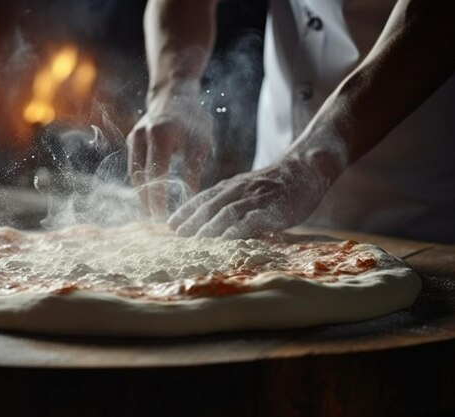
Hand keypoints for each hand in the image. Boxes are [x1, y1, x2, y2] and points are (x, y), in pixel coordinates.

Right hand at [126, 92, 211, 215]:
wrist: (174, 94)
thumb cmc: (192, 118)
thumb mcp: (201, 140)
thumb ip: (194, 167)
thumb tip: (190, 197)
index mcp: (160, 135)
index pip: (156, 174)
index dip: (157, 197)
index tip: (162, 215)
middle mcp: (142, 137)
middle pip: (140, 176)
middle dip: (147, 200)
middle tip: (155, 219)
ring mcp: (134, 138)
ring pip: (134, 173)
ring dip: (141, 193)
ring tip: (152, 212)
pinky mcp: (132, 140)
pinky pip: (134, 166)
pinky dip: (141, 182)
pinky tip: (149, 195)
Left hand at [167, 156, 332, 237]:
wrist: (306, 169)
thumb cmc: (275, 184)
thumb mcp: (247, 188)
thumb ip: (230, 201)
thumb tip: (211, 221)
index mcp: (231, 186)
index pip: (202, 198)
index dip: (185, 211)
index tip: (170, 224)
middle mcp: (239, 190)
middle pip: (209, 206)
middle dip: (191, 221)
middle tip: (176, 235)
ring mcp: (255, 198)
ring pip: (226, 212)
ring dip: (208, 227)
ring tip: (194, 240)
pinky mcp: (272, 208)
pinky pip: (251, 218)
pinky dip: (237, 229)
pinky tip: (226, 239)